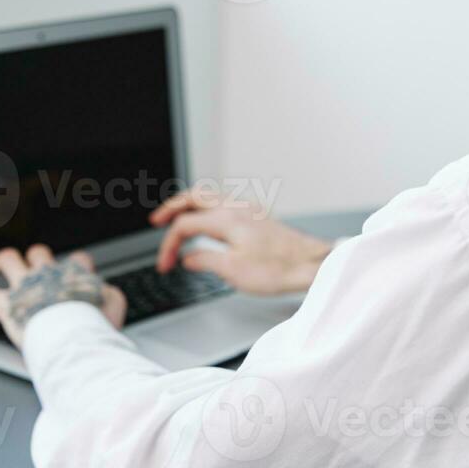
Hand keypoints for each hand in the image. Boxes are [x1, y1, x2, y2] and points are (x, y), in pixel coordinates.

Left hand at [0, 245, 128, 347]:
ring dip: (3, 260)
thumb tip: (108, 293)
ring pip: (8, 259)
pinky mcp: (6, 303)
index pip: (78, 259)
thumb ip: (112, 296)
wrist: (75, 339)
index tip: (78, 274)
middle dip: (37, 259)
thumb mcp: (115, 308)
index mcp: (74, 275)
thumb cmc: (96, 326)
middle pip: (39, 253)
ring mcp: (24, 285)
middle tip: (36, 269)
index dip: (78, 266)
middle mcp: (48, 274)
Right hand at [150, 190, 332, 294]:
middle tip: (157, 222)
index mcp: (227, 219)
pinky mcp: (257, 216)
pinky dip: (206, 207)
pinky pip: (223, 202)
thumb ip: (205, 260)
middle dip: (171, 209)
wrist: (311, 265)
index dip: (168, 245)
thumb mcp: (233, 271)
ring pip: (209, 196)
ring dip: (189, 205)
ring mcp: (248, 209)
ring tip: (177, 218)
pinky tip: (207, 221)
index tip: (165, 264)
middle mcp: (236, 208)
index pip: (185, 225)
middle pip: (194, 198)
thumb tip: (188, 258)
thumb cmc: (278, 269)